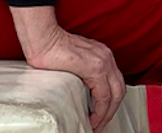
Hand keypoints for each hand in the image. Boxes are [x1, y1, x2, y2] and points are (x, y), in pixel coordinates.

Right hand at [10, 7, 124, 132]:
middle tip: (99, 125)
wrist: (42, 37)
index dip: (110, 102)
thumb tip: (80, 89)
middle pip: (119, 90)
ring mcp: (103, 61)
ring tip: (96, 126)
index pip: (115, 83)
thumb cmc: (50, 49)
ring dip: (107, 114)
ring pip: (115, 94)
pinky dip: (100, 110)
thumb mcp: (74, 60)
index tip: (101, 115)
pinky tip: (92, 119)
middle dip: (111, 111)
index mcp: (102, 55)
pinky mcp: (94, 68)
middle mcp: (107, 57)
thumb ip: (82, 71)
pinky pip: (103, 95)